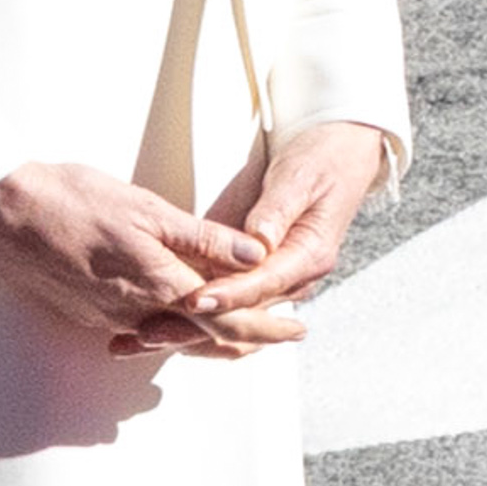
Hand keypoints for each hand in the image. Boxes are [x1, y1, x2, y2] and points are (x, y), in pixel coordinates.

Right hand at [0, 161, 274, 354]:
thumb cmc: (70, 197)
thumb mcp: (147, 208)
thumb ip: (204, 238)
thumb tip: (258, 255)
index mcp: (159, 285)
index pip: (228, 319)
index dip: (267, 325)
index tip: (297, 327)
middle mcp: (137, 313)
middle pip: (206, 338)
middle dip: (249, 337)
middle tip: (283, 332)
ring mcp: (108, 318)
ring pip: (173, 338)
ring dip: (211, 336)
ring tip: (244, 329)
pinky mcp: (86, 314)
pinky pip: (142, 331)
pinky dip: (172, 330)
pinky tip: (180, 319)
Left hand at [166, 120, 390, 347]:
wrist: (338, 152)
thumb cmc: (322, 158)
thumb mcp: (300, 177)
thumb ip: (277, 210)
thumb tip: (259, 240)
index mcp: (311, 254)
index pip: (264, 282)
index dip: (229, 294)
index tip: (196, 300)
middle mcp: (296, 273)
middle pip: (246, 306)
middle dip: (201, 320)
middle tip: (156, 330)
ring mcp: (278, 274)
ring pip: (235, 309)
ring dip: (193, 323)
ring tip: (148, 334)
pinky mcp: (262, 268)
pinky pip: (230, 294)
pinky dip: (198, 306)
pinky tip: (162, 319)